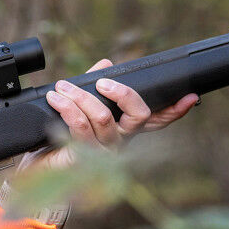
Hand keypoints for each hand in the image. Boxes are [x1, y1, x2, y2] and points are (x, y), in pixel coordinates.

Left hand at [23, 58, 200, 173]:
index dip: (175, 110)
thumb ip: (93, 86)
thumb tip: (107, 64)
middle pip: (137, 116)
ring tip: (62, 87)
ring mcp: (104, 152)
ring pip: (103, 117)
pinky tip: (54, 99)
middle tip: (101, 82)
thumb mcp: (79, 105)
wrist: (38, 165)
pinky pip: (80, 127)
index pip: (157, 120)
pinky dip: (66, 107)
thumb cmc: (60, 135)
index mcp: (125, 128)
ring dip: (80, 96)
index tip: (190, 97)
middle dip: (122, 93)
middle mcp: (120, 141)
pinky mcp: (84, 158)